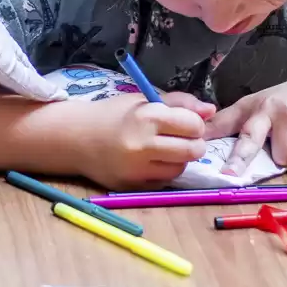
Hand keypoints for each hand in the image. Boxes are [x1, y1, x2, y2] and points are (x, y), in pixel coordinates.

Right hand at [75, 94, 209, 189]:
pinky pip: (163, 182)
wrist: (75, 138)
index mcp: (147, 117)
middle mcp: (143, 144)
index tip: (188, 124)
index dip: (196, 125)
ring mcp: (137, 168)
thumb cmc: (112, 115)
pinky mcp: (132, 186)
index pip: (193, 125)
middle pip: (192, 150)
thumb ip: (179, 103)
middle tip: (184, 139)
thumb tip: (211, 110)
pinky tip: (150, 162)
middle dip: (195, 144)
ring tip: (164, 150)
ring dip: (179, 159)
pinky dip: (162, 172)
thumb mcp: (143, 100)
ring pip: (179, 168)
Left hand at [210, 71, 286, 167]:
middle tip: (228, 175)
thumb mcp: (266, 106)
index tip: (192, 145)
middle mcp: (266, 107)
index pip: (223, 122)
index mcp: (249, 106)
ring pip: (283, 157)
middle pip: (249, 139)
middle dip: (239, 159)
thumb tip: (221, 152)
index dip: (207, 135)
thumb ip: (247, 124)